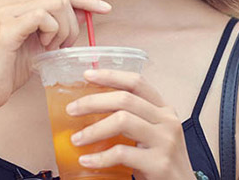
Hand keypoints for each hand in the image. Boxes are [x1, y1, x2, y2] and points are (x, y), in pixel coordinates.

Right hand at [0, 0, 111, 113]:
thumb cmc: (10, 69)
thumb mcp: (41, 43)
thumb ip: (59, 25)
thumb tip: (86, 11)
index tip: (105, 8)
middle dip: (73, 22)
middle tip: (65, 46)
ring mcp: (4, 10)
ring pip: (56, 4)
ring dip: (63, 30)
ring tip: (52, 48)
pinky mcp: (4, 26)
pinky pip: (42, 17)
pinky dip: (51, 33)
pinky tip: (43, 47)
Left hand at [65, 69, 195, 179]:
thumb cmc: (160, 162)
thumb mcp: (151, 134)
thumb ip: (132, 119)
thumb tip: (91, 109)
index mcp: (163, 109)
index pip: (137, 82)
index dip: (111, 75)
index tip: (87, 75)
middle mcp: (167, 120)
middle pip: (125, 99)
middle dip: (93, 101)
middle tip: (72, 109)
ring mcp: (165, 141)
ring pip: (122, 120)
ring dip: (93, 130)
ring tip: (76, 139)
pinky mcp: (159, 163)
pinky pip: (122, 153)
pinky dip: (100, 157)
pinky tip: (87, 161)